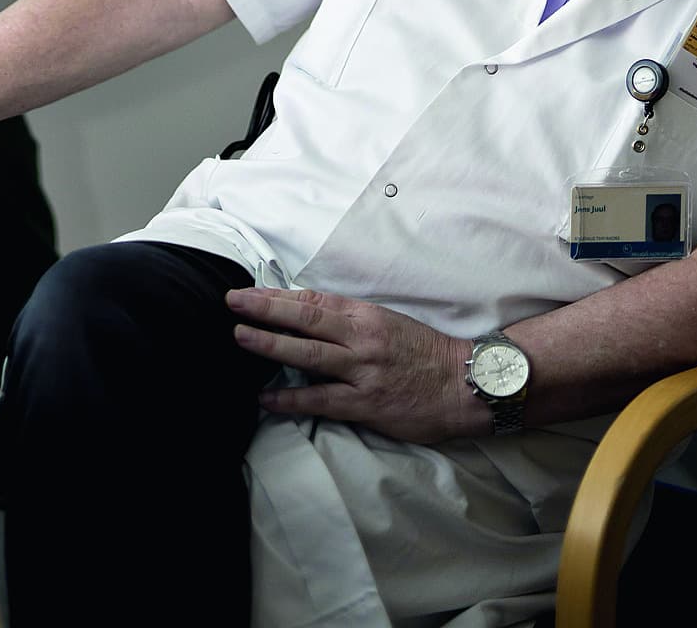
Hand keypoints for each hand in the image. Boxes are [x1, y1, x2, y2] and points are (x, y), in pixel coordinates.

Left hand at [226, 286, 486, 443]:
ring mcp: (363, 371)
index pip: (313, 300)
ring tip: (240, 338)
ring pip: (308, 355)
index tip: (248, 292)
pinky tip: (266, 398)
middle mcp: (361, 338)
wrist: (464, 384)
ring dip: (270, 345)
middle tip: (232, 302)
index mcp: (366, 315)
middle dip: (265, 309)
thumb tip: (309, 319)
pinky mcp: (367, 403)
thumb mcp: (388, 324)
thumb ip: (350, 323)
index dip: (277, 296)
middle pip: (305, 318)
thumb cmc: (426, 353)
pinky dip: (291, 399)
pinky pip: (322, 400)